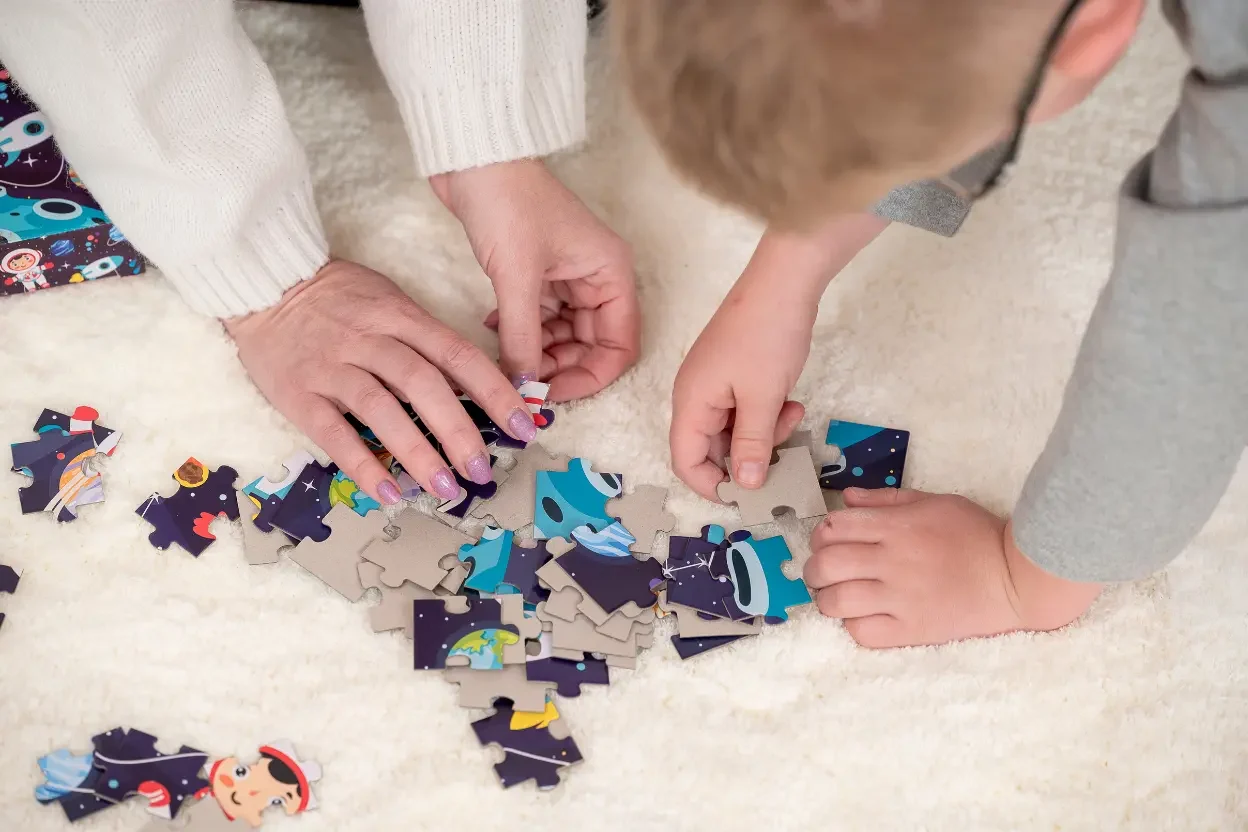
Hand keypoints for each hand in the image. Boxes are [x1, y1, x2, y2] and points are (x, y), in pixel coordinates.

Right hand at [224, 260, 535, 504]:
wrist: (264, 283)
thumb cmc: (340, 299)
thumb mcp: (392, 303)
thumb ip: (429, 343)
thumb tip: (477, 390)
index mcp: (401, 316)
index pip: (458, 355)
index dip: (495, 391)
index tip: (524, 426)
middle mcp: (370, 340)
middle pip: (423, 384)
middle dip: (459, 431)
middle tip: (482, 471)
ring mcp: (332, 366)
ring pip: (382, 409)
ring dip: (417, 453)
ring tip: (445, 489)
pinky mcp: (297, 393)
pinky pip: (334, 433)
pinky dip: (363, 464)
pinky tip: (389, 493)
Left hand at [430, 159, 638, 400]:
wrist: (472, 156)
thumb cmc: (507, 202)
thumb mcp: (517, 277)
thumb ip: (523, 339)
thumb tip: (523, 389)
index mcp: (610, 273)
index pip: (619, 346)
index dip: (590, 377)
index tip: (551, 394)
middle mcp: (596, 277)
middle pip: (590, 345)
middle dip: (558, 367)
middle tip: (521, 383)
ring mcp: (567, 276)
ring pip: (561, 336)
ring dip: (535, 351)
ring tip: (503, 354)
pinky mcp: (537, 273)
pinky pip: (538, 319)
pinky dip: (520, 331)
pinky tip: (494, 328)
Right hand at [669, 274, 809, 499]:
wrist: (784, 280)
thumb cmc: (767, 337)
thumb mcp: (763, 398)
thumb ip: (752, 444)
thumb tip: (744, 484)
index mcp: (690, 402)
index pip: (685, 460)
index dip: (712, 485)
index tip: (748, 496)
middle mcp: (695, 394)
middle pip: (710, 447)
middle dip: (747, 456)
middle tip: (782, 451)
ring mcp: (715, 382)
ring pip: (733, 429)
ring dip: (763, 433)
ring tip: (792, 415)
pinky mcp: (734, 371)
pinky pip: (744, 408)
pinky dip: (766, 413)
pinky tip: (791, 401)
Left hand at [803, 488, 1103, 647]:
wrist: (1015, 577)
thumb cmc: (976, 534)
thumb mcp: (933, 501)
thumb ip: (885, 499)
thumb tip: (845, 497)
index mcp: (896, 526)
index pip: (833, 528)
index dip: (821, 534)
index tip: (828, 541)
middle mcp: (892, 561)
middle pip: (826, 565)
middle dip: (814, 568)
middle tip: (823, 572)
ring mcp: (900, 598)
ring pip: (836, 601)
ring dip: (826, 598)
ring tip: (836, 596)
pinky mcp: (912, 630)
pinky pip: (863, 633)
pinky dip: (853, 625)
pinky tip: (862, 616)